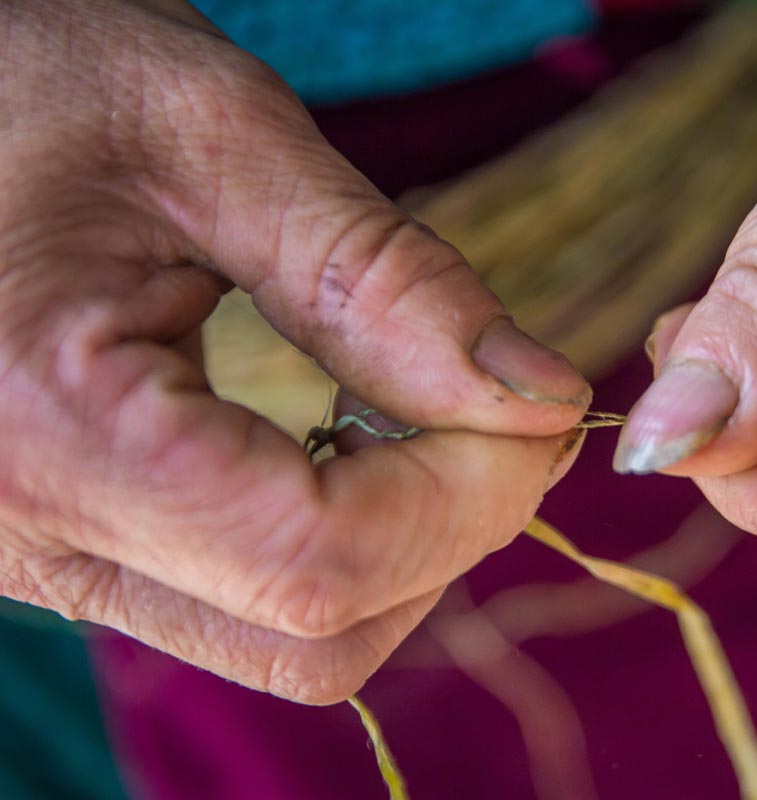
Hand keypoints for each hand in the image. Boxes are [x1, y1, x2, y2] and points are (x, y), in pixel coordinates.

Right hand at [0, 0, 589, 703]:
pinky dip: (338, 536)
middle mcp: (24, 534)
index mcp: (46, 429)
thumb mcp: (218, 139)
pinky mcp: (69, 542)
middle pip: (315, 631)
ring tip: (428, 413)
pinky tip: (350, 434)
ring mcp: (38, 555)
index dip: (471, 496)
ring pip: (285, 638)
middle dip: (450, 526)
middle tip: (506, 410)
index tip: (541, 409)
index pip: (325, 558)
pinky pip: (240, 600)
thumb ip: (390, 281)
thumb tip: (543, 397)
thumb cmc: (30, 75)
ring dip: (401, 541)